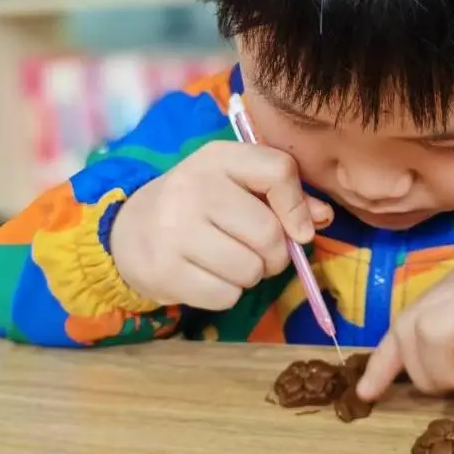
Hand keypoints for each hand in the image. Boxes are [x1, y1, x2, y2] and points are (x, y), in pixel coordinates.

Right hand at [110, 141, 331, 309]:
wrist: (130, 229)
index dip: (298, 206)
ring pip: (250, 270)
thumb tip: (323, 217)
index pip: (278, 171)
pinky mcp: (164, 270)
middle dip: (276, 255)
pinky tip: (209, 277)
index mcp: (218, 157)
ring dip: (252, 276)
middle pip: (268, 233)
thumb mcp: (237, 185)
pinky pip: (225, 296)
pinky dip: (227, 294)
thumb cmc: (199, 204)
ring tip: (232, 263)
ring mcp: (174, 230)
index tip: (299, 230)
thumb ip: (284, 195)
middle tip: (261, 255)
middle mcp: (193, 187)